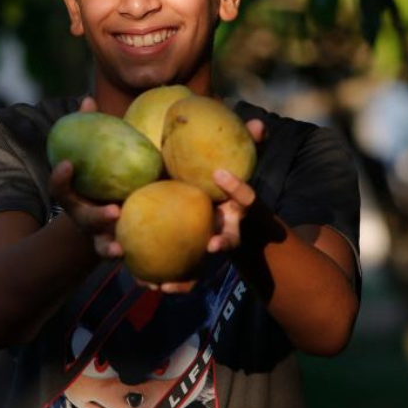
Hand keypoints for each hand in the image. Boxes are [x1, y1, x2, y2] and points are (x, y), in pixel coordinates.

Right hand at [48, 96, 122, 259]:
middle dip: (95, 217)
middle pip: (84, 219)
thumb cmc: (103, 177)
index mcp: (76, 196)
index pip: (61, 188)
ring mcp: (101, 236)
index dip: (61, 178)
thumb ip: (91, 132)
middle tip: (113, 212)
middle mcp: (85, 217)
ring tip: (121, 249)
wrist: (109, 215)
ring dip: (109, 248)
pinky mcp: (118, 248)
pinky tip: (141, 271)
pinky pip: (123, 260)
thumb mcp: (95, 157)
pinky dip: (129, 267)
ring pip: (101, 246)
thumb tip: (87, 99)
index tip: (67, 164)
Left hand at [151, 118, 266, 293]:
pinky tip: (150, 284)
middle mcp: (228, 230)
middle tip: (212, 245)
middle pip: (231, 240)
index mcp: (237, 207)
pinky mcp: (194, 260)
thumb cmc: (221, 185)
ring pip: (203, 268)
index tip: (220, 174)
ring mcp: (211, 247)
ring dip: (189, 278)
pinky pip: (183, 275)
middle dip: (225, 242)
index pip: (246, 197)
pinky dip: (171, 283)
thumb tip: (256, 123)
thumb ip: (242, 145)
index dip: (237, 187)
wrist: (217, 212)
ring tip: (167, 283)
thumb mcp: (230, 165)